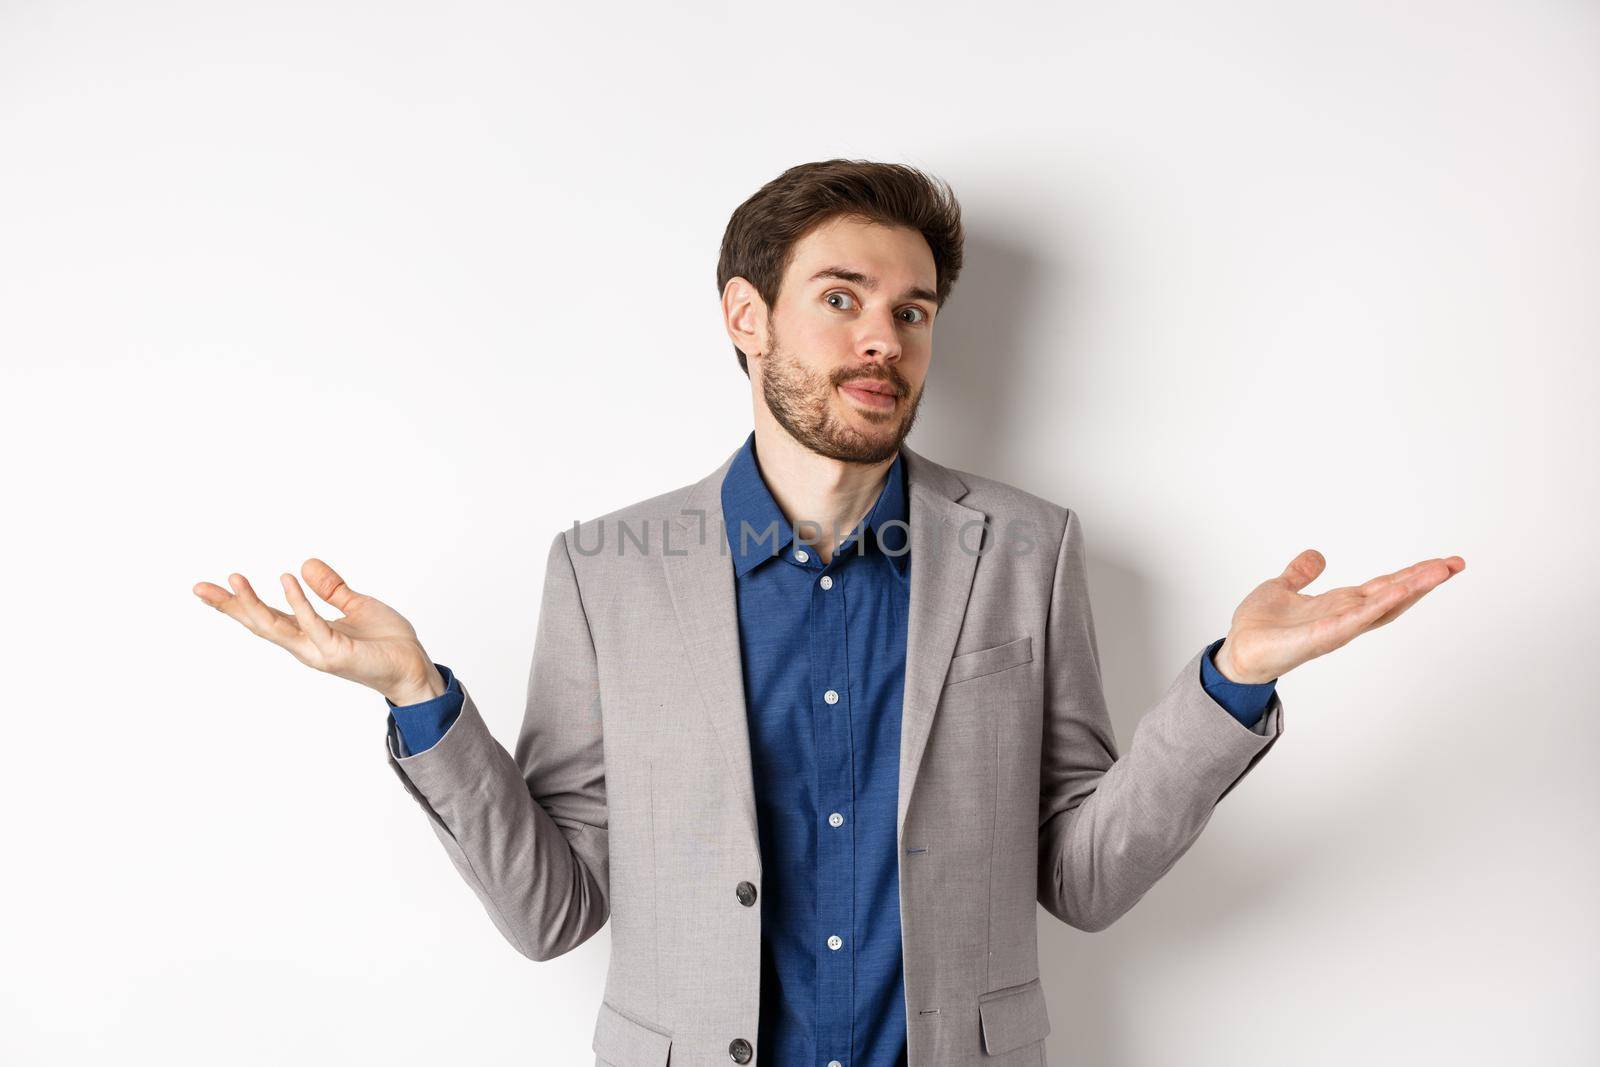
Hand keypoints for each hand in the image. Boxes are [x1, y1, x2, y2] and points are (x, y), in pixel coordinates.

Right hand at [193, 559, 445, 705]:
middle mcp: (306, 645)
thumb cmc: (386, 642)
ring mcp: (319, 651)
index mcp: (307, 633)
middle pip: (259, 624)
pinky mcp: (338, 652)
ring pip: (277, 628)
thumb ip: (331, 589)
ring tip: (234, 580)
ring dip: (253, 604)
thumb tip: (304, 563)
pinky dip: (299, 602)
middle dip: (229, 607)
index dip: (236, 603)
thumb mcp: (356, 606)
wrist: (414, 667)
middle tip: (199, 587)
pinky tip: (287, 580)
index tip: (207, 587)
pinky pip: (313, 623)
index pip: (265, 616)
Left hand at [1214, 550, 1465, 684]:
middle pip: (1393, 596)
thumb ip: (1300, 573)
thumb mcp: (1281, 588)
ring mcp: (1337, 628)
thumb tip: (1316, 554)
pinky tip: (1397, 591)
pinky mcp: (1322, 637)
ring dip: (1411, 589)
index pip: (1383, 587)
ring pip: (1382, 607)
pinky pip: (1354, 620)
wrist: (1237, 651)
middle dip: (1424, 580)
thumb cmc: (1259, 626)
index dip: (1411, 575)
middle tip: (1455, 563)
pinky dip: (1376, 606)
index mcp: (1339, 605)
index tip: (1441, 562)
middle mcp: (1345, 617)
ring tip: (1439, 572)